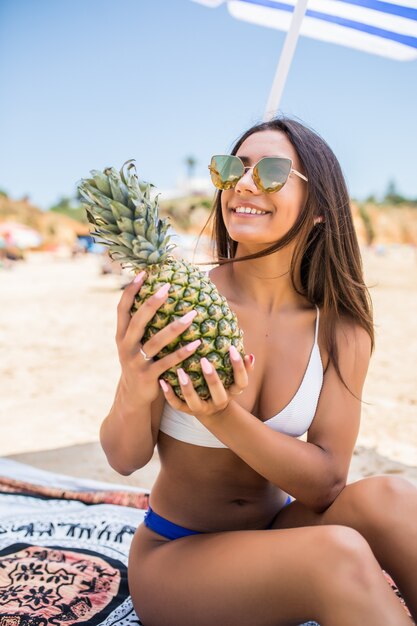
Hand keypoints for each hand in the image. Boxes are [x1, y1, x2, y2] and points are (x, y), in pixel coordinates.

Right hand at [116, 271, 201, 404]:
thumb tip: (156, 294)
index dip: (130, 290)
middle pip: (138, 321)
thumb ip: (139, 324)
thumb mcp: (133, 343)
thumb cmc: (139, 362)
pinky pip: (168, 362)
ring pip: (156, 341)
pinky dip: (182, 353)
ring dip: (176, 328)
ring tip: (193, 315)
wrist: (133, 397)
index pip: (122, 308)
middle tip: (168, 288)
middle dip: (152, 303)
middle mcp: (125, 346)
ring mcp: (136, 362)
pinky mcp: (148, 376)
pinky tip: (197, 344)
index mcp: (121, 335)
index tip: (143, 273)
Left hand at [159, 347, 254, 418]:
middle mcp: (220, 401)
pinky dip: (169, 394)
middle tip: (204, 360)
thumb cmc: (223, 382)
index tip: (232, 348)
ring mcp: (203, 408)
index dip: (239, 367)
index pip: (242, 381)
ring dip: (187, 387)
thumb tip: (243, 336)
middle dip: (212, 378)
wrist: (212, 411)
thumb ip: (237, 359)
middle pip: (219, 394)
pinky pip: (177, 405)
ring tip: (180, 371)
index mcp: (233, 391)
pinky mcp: (187, 411)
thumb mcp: (232, 374)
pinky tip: (162, 381)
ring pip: (195, 402)